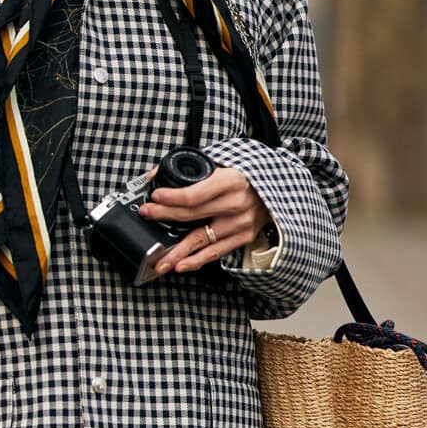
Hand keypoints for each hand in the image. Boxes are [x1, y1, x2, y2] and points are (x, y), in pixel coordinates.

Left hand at [139, 163, 273, 272]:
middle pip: (192, 215)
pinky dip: (196, 261)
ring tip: (159, 260)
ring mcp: (241, 224)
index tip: (154, 198)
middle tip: (147, 216)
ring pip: (201, 240)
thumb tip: (155, 176)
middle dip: (164, 216)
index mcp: (231, 181)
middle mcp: (236, 204)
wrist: (279, 188)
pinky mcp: (243, 237)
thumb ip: (192, 168)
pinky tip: (181, 265)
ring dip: (177, 251)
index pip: (193, 195)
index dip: (170, 199)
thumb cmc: (246, 175)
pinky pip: (215, 252)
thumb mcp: (223, 162)